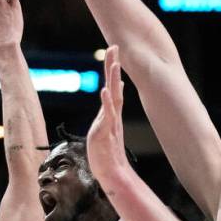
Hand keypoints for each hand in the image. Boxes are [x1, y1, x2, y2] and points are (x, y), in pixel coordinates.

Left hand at [86, 46, 132, 183]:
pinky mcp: (106, 133)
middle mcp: (112, 115)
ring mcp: (110, 123)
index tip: (113, 51)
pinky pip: (107, 116)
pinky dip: (107, 103)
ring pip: (113, 98)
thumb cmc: (107, 152)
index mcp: (112, 113)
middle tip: (114, 47)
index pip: (113, 87)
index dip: (113, 69)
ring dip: (114, 80)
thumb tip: (115, 94)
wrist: (112, 173)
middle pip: (114, 86)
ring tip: (115, 63)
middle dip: (113, 66)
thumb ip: (110, 111)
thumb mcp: (107, 127)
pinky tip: (105, 91)